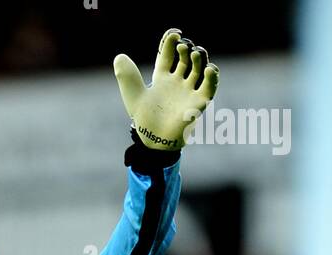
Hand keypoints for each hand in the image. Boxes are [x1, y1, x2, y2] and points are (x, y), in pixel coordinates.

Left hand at [114, 28, 219, 150]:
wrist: (153, 142)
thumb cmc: (144, 120)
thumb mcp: (133, 95)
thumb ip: (127, 77)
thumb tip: (119, 57)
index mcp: (162, 77)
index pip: (168, 53)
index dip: (171, 41)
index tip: (174, 34)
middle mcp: (177, 81)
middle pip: (186, 57)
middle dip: (186, 49)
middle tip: (183, 46)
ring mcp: (188, 91)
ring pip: (199, 68)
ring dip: (199, 58)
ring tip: (195, 53)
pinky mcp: (198, 102)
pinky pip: (209, 87)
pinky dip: (212, 77)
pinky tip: (209, 69)